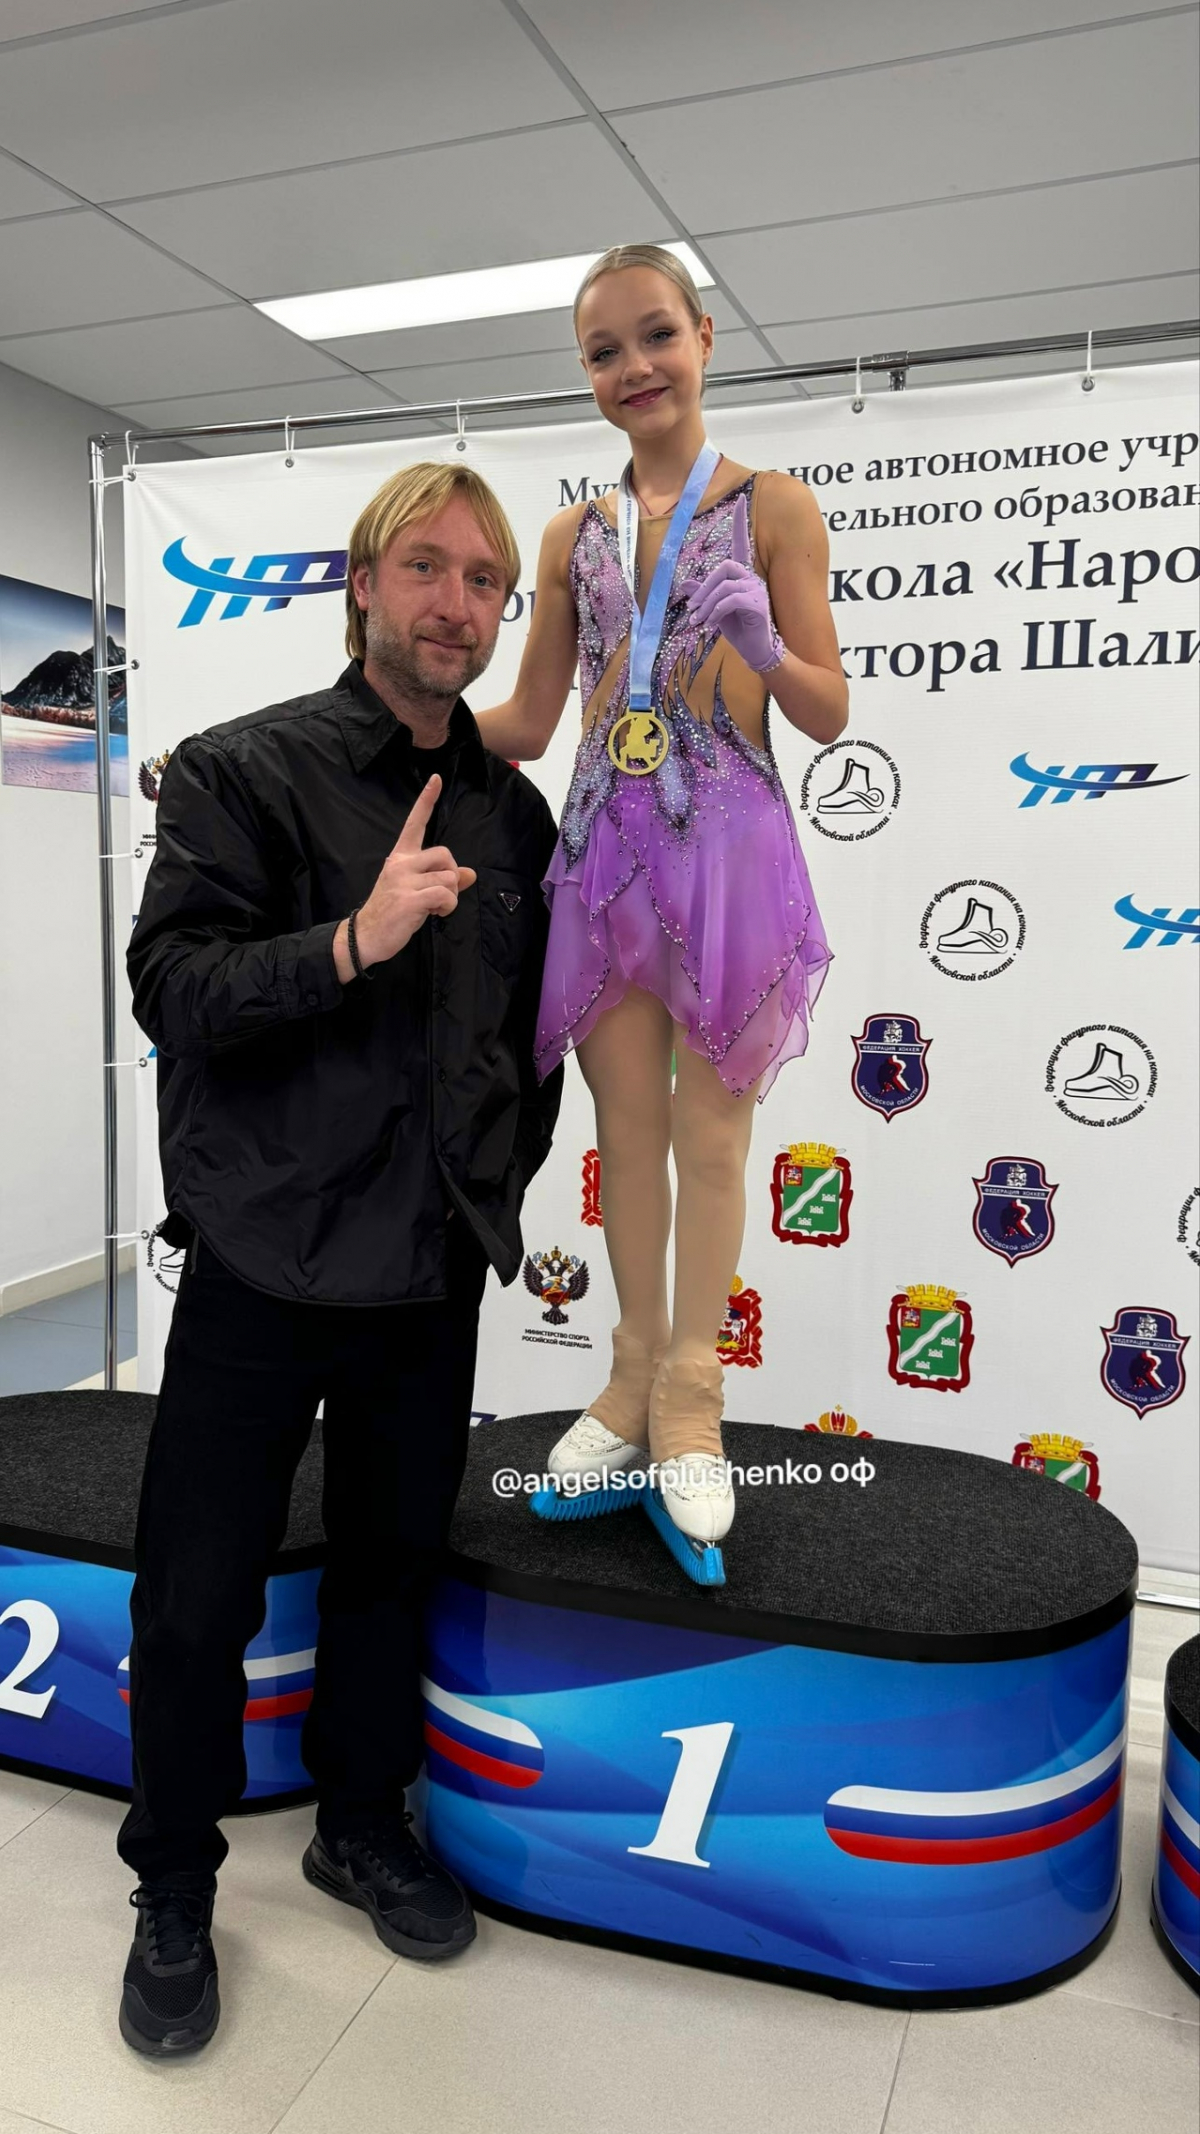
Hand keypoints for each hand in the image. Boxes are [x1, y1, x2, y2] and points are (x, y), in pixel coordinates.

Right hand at [353, 776, 476, 966]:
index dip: (426, 801)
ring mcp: (403, 880)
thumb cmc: (393, 913)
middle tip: (441, 894)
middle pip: (445, 854)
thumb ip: (443, 881)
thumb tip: (470, 874)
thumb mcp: (418, 892)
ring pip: (449, 877)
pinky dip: (448, 906)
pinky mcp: (408, 899)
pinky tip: (435, 913)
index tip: (436, 779)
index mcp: (400, 857)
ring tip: (434, 908)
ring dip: (451, 897)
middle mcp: (400, 863)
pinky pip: (445, 895)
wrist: (366, 936)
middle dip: (452, 875)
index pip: (414, 823)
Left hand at [688, 493, 785, 674]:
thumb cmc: (740, 631)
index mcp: (743, 577)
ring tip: (699, 621)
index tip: (741, 499)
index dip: (741, 522)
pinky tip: (710, 625)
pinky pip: (731, 599)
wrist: (758, 653)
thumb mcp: (715, 612)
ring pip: (725, 583)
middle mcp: (752, 579)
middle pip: (724, 566)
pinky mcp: (758, 605)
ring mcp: (757, 590)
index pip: (742, 544)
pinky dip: (716, 611)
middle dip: (704, 588)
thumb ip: (703, 596)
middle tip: (692, 610)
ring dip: (706, 603)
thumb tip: (686, 584)